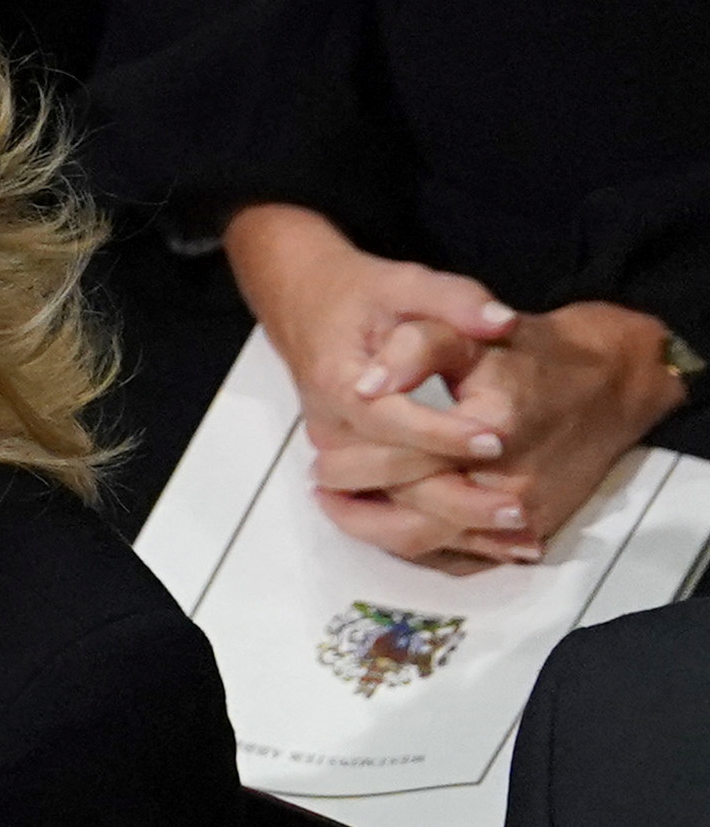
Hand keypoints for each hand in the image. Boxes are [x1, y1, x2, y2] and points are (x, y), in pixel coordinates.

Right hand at [222, 205, 522, 555]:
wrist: (309, 305)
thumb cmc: (362, 297)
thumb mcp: (408, 283)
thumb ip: (455, 301)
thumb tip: (501, 322)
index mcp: (339, 381)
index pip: (389, 420)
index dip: (442, 433)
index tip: (494, 439)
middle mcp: (330, 426)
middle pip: (387, 479)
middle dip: (452, 495)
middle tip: (517, 505)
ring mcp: (336, 451)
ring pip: (385, 509)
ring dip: (447, 527)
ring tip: (513, 534)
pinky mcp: (348, 467)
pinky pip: (387, 514)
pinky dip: (437, 531)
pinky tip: (488, 543)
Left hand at [319, 302, 684, 565]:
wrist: (609, 379)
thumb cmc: (532, 354)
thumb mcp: (469, 335)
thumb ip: (415, 348)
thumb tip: (365, 385)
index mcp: (493, 431)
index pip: (405, 464)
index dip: (355, 464)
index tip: (316, 458)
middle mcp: (512, 483)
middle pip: (414, 515)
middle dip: (359, 508)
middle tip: (321, 489)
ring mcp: (525, 511)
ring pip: (435, 543)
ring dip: (380, 532)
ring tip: (340, 509)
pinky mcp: (534, 527)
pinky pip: (465, 553)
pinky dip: (421, 543)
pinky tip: (386, 523)